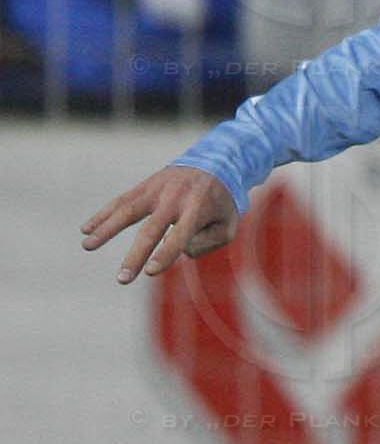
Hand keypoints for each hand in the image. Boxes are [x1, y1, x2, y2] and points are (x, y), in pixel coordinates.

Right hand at [81, 166, 240, 283]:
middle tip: (122, 279)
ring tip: (86, 246)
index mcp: (198, 209)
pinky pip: (121, 201)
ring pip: (127, 211)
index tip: (149, 272)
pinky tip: (86, 230)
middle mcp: (174, 199)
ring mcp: (156, 190)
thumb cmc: (221, 204)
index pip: (180, 236)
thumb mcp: (229, 225)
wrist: (214, 164)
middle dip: (134, 256)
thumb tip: (181, 251)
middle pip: (150, 230)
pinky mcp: (144, 187)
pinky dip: (103, 215)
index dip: (165, 254)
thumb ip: (209, 242)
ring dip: (106, 229)